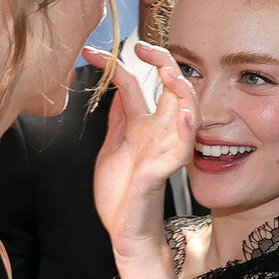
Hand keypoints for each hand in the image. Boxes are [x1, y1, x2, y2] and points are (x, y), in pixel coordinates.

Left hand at [82, 42, 198, 264]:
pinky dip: (186, 131)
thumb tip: (116, 89)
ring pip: (187, 111)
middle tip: (141, 46)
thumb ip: (118, 119)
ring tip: (170, 73)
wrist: (124, 232)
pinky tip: (183, 116)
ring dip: (182, 90)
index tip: (91, 51)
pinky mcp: (163, 171)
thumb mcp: (112, 146)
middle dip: (163, 62)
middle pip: (173, 88)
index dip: (115, 63)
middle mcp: (158, 133)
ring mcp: (163, 150)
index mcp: (142, 125)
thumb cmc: (120, 195)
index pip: (135, 83)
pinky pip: (183, 149)